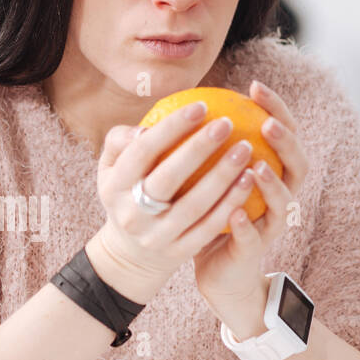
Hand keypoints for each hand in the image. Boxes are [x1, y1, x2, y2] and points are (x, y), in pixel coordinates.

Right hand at [89, 90, 263, 304]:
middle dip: (198, 149)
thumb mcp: (110, 168)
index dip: (171, 128)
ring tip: (245, 149)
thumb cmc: (127, 193)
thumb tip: (145, 127)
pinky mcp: (178, 252)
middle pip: (167, 179)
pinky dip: (229, 205)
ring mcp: (156, 236)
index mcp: (114, 187)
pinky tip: (249, 181)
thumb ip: (120, 141)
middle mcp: (132, 214)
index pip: (142, 151)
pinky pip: (208, 228)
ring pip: (193, 206)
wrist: (131, 253)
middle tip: (227, 123)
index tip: (201, 106)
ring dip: (222, 177)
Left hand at [193, 80, 308, 332]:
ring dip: (272, 183)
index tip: (254, 86)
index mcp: (270, 175)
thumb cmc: (209, 216)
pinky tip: (235, 212)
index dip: (275, 109)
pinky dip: (247, 225)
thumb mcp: (205, 180)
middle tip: (267, 123)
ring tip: (256, 166)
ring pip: (284, 202)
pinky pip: (254, 237)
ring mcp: (270, 226)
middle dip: (286, 142)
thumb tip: (172, 108)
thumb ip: (200, 149)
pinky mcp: (254, 253)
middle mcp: (279, 198)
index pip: (282, 135)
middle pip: (297, 164)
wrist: (217, 272)